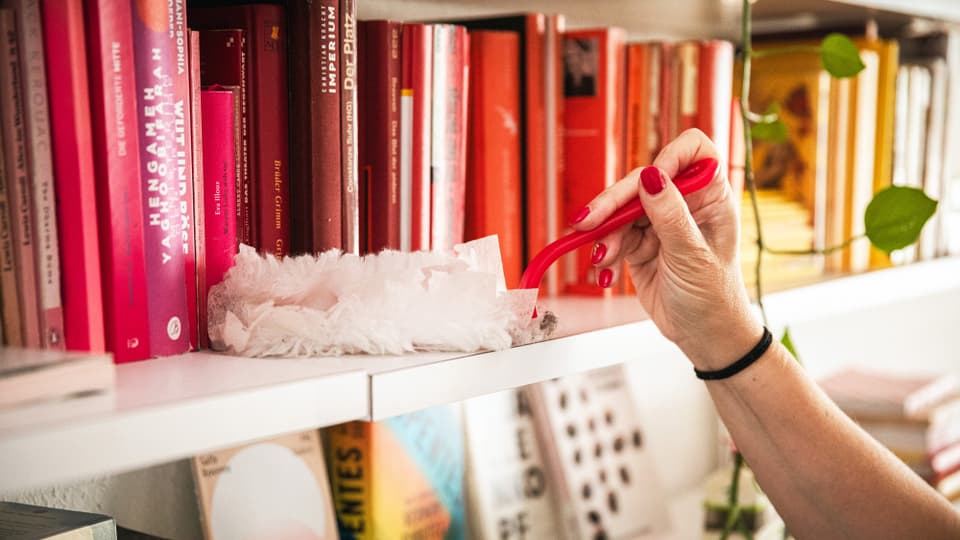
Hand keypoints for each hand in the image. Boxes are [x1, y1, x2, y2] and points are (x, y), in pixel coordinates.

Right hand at [573, 129, 762, 368]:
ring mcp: (660, 223)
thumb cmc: (714, 298)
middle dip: (613, 203)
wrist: (703, 336)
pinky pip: (613, 237)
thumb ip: (670, 215)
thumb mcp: (692, 256)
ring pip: (621, 211)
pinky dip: (605, 253)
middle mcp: (685, 204)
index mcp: (711, 197)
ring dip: (606, 235)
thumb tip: (652, 177)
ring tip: (602, 259)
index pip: (692, 152)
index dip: (668, 158)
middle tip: (588, 222)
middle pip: (642, 182)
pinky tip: (607, 272)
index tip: (648, 181)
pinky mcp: (639, 244)